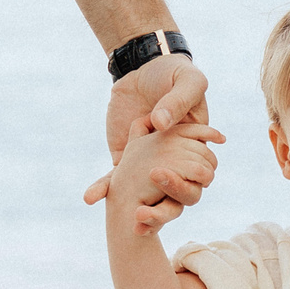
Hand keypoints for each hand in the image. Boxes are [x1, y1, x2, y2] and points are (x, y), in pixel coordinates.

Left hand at [88, 53, 214, 224]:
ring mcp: (147, 162)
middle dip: (160, 209)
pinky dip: (103, 187)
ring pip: (143, 192)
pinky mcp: (124, 158)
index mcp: (196, 148)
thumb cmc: (175, 74)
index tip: (174, 184)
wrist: (143, 69)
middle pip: (173, 193)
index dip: (190, 185)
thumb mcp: (187, 81)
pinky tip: (90, 197)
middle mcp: (174, 161)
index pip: (199, 176)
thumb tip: (160, 124)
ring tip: (125, 219)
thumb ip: (177, 101)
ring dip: (132, 205)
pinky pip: (114, 177)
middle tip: (144, 213)